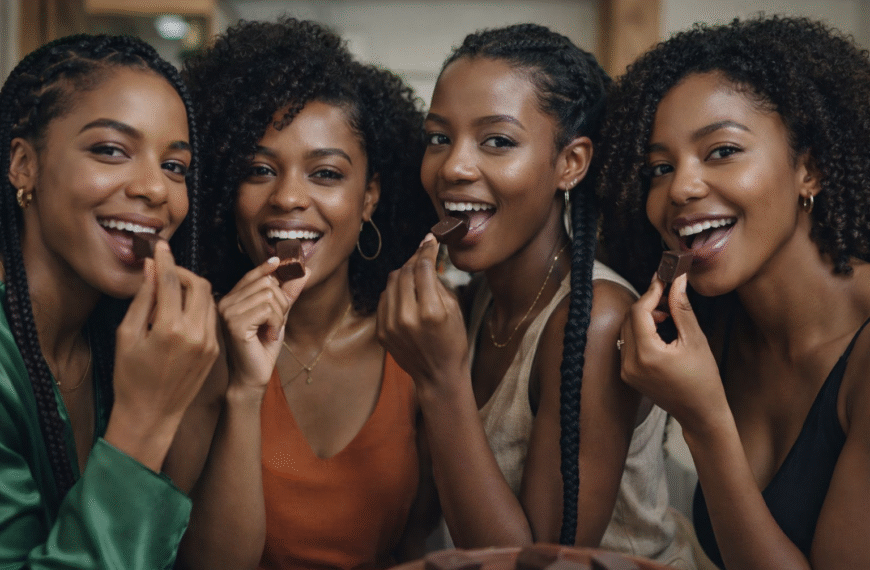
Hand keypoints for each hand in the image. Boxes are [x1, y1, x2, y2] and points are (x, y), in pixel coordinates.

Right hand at [110, 241, 219, 460]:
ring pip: (209, 299)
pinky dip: (200, 305)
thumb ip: (142, 299)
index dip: (164, 259)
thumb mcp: (127, 335)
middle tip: (165, 272)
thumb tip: (150, 268)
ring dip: (193, 288)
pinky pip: (212, 316)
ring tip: (172, 290)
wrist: (152, 415)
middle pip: (198, 284)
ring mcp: (209, 342)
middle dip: (182, 272)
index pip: (170, 281)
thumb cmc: (130, 377)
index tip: (159, 245)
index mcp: (169, 329)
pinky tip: (183, 308)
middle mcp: (195, 333)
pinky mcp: (215, 350)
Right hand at [217, 257, 308, 389]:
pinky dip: (276, 323)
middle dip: (281, 302)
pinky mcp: (235, 324)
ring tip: (271, 331)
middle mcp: (225, 302)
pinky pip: (268, 310)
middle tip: (276, 322)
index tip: (279, 261)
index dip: (266, 268)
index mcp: (231, 299)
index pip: (251, 275)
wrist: (254, 376)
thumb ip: (288, 293)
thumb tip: (305, 270)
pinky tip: (268, 336)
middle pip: (266, 283)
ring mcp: (228, 312)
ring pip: (269, 295)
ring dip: (279, 315)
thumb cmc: (263, 347)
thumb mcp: (279, 315)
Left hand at [377, 234, 469, 391]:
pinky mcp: (381, 331)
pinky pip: (384, 298)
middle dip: (414, 259)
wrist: (438, 375)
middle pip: (405, 272)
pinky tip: (406, 293)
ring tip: (415, 273)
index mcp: (431, 311)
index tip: (431, 240)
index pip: (423, 268)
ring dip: (404, 273)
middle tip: (423, 254)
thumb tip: (425, 257)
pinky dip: (394, 291)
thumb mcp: (454, 309)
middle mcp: (407, 317)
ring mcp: (390, 325)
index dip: (427, 250)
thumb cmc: (453, 341)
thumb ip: (437, 282)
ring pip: (391, 282)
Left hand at [619, 272, 726, 427]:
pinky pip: (628, 343)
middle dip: (647, 302)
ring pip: (626, 329)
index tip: (664, 278)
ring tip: (667, 314)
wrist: (700, 413)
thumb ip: (681, 308)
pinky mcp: (627, 374)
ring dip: (643, 316)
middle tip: (668, 293)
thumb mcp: (694, 339)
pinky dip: (640, 331)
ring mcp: (626, 370)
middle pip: (629, 318)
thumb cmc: (703, 379)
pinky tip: (660, 329)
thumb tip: (676, 280)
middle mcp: (630, 363)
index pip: (639, 311)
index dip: (651, 291)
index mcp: (646, 355)